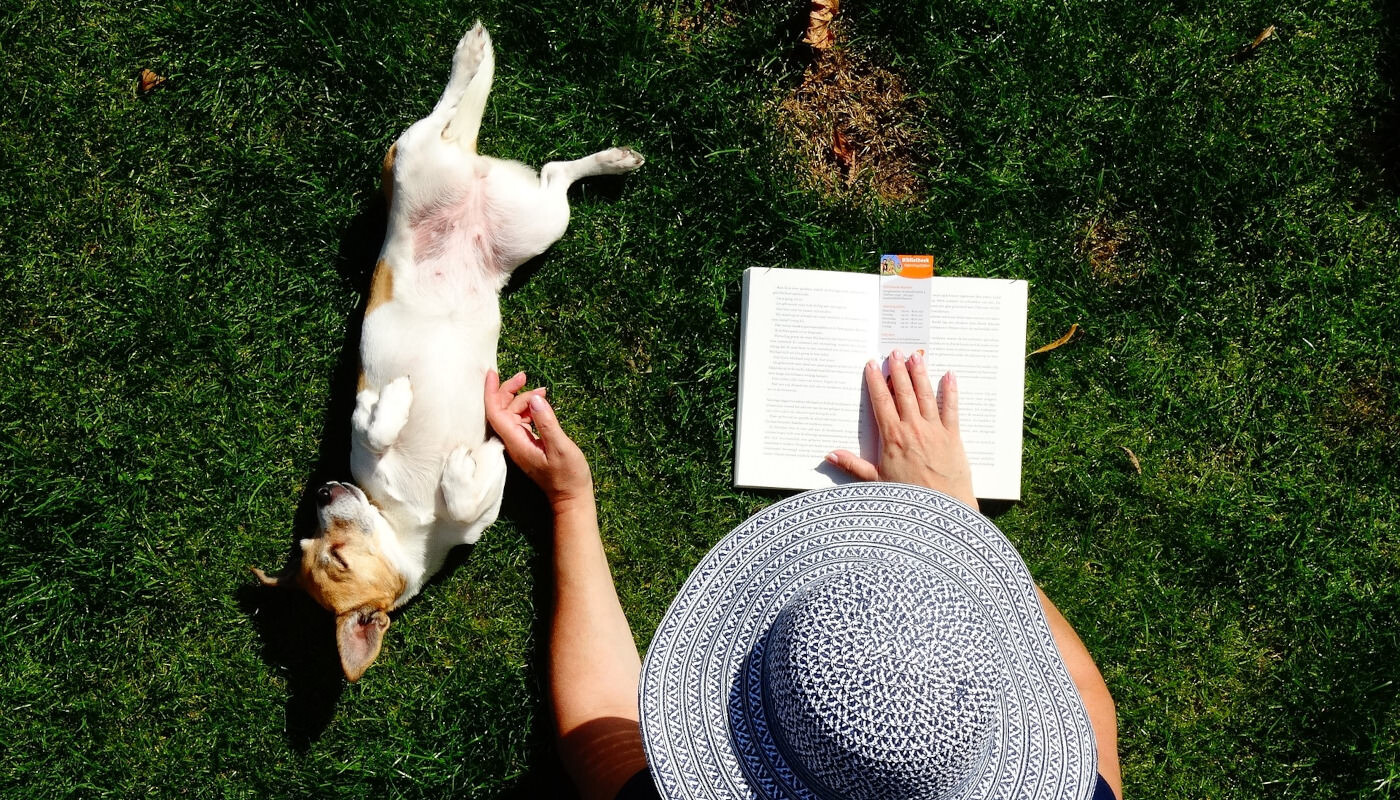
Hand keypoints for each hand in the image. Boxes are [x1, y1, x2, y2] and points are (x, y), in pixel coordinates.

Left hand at [484, 370, 593, 511]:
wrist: (571, 497)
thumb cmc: (568, 475)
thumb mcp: (560, 447)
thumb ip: (547, 423)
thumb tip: (535, 398)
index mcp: (516, 442)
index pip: (495, 413)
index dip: (491, 392)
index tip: (492, 373)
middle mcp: (513, 442)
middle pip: (501, 410)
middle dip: (509, 390)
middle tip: (524, 375)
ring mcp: (519, 444)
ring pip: (512, 414)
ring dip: (523, 399)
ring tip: (543, 391)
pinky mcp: (528, 444)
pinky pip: (521, 421)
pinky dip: (529, 409)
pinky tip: (542, 404)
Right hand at [827, 350, 978, 509]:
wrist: (941, 511)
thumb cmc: (908, 499)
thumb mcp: (876, 483)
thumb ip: (853, 466)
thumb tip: (830, 455)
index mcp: (892, 437)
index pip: (881, 402)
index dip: (875, 381)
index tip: (871, 365)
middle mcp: (913, 429)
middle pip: (903, 392)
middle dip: (898, 370)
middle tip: (894, 352)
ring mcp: (934, 430)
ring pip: (926, 395)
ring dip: (920, 374)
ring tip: (915, 356)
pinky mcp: (953, 436)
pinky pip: (951, 408)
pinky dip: (950, 391)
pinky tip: (949, 376)